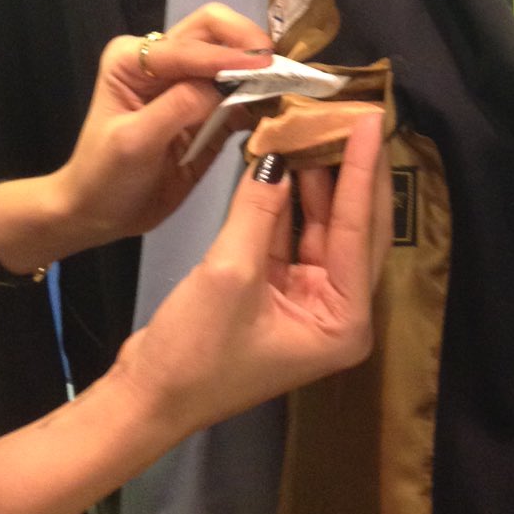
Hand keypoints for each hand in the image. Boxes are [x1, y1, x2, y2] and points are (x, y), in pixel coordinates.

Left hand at [53, 3, 272, 245]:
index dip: (228, 56)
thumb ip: (178, 107)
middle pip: (215, 31)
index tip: (265, 69)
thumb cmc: (105, 177)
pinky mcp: (210, 112)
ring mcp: (189, 85)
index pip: (191, 43)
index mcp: (134, 58)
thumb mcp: (135, 141)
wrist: (100, 214)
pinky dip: (260, 98)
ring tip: (287, 85)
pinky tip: (277, 108)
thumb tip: (226, 87)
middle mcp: (163, 60)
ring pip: (232, 57)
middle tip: (278, 66)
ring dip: (260, 69)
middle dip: (249, 44)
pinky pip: (241, 95)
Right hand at [110, 111, 391, 436]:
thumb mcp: (230, 272)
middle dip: (349, 171)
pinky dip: (287, 200)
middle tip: (355, 116)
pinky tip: (288, 158)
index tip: (369, 120)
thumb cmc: (194, 351)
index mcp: (345, 320)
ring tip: (320, 125)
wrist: (145, 398)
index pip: (358, 230)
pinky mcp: (280, 290)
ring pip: (322, 226)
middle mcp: (339, 310)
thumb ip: (259, 208)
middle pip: (352, 227)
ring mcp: (310, 299)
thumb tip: (277, 155)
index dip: (360, 171)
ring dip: (317, 180)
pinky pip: (291, 235)